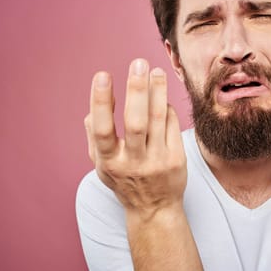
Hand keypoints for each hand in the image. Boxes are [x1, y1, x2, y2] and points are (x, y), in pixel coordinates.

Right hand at [84, 59, 186, 219]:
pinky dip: (166, 107)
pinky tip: (162, 97)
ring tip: (155, 71)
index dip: (101, 101)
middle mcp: (133, 162)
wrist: (153, 208)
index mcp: (109, 161)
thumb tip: (95, 104)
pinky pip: (171, 124)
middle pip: (136, 122)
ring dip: (157, 91)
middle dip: (137, 89)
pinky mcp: (176, 158)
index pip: (102, 129)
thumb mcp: (101, 163)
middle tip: (138, 63)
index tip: (103, 75)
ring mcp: (157, 160)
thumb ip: (94, 134)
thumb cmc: (124, 178)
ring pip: (158, 118)